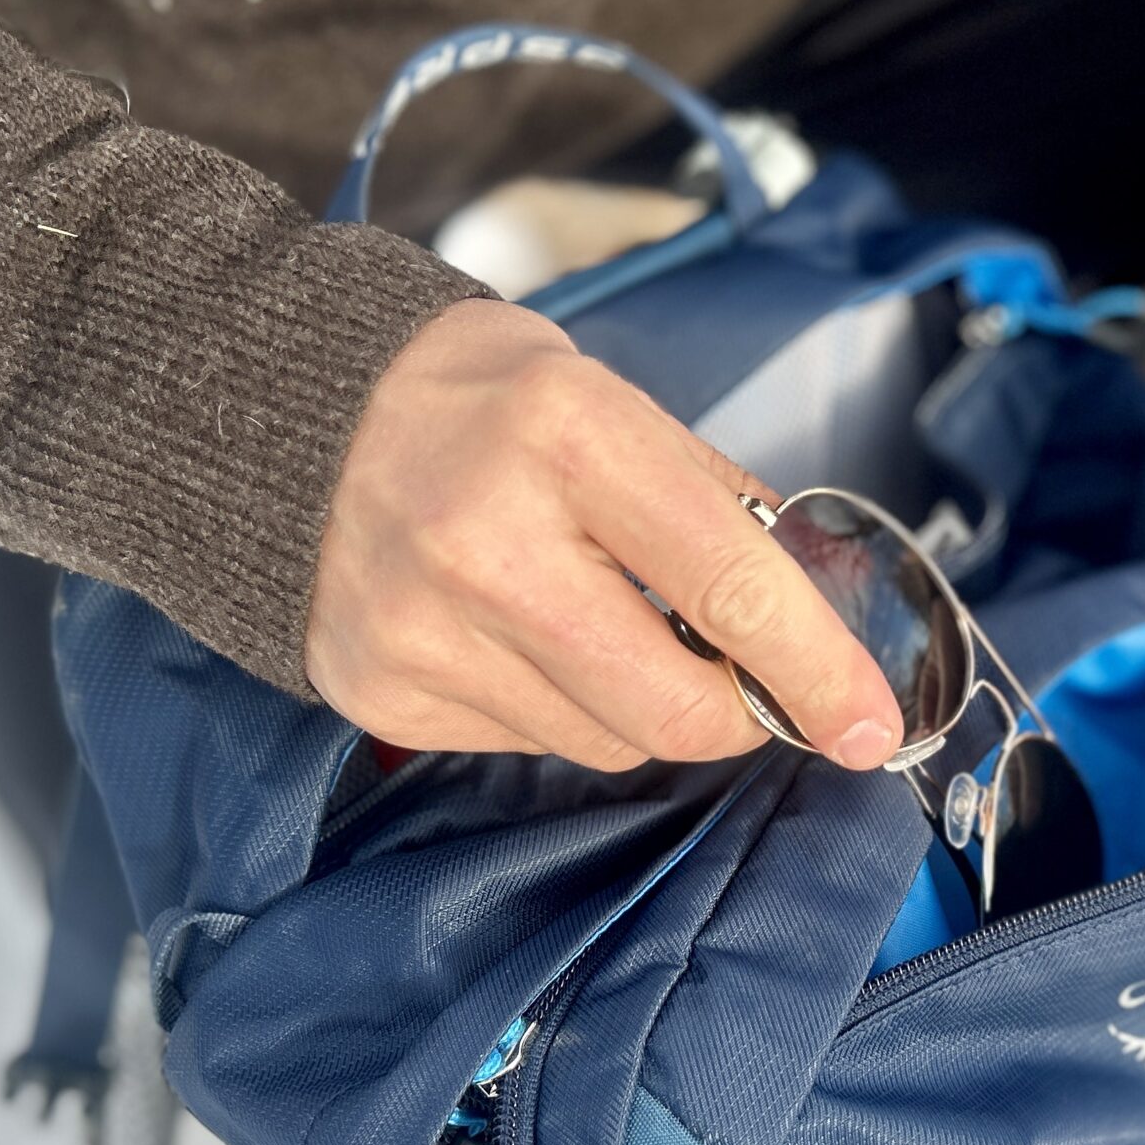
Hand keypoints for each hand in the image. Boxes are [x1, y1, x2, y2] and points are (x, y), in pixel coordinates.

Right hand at [306, 299, 903, 771]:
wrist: (271, 412)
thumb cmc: (473, 399)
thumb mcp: (605, 399)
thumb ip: (712, 504)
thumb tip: (811, 614)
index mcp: (567, 436)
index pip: (733, 590)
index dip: (820, 674)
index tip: (873, 726)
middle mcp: (487, 542)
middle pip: (675, 710)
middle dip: (737, 715)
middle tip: (745, 684)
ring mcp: (423, 630)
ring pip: (606, 741)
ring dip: (639, 705)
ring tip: (597, 622)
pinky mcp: (382, 694)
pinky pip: (527, 745)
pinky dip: (556, 708)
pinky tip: (517, 639)